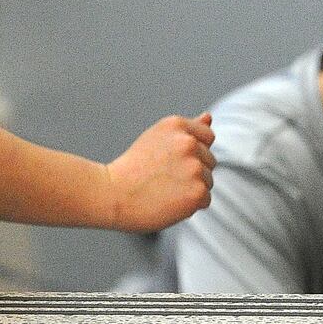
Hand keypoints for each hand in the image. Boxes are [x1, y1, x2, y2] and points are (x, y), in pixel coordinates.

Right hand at [104, 113, 215, 231]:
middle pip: (209, 160)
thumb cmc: (132, 169)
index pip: (207, 136)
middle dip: (193, 170)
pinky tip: (169, 202)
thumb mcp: (157, 138)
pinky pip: (205, 199)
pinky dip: (190, 206)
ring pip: (208, 181)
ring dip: (192, 188)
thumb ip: (187, 129)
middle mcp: (188, 142)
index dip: (192, 152)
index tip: (171, 161)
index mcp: (177, 124)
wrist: (113, 194)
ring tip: (164, 189)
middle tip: (163, 177)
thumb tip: (208, 117)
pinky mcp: (197, 192)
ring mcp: (194, 167)